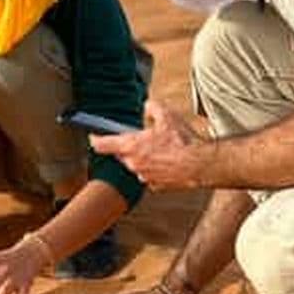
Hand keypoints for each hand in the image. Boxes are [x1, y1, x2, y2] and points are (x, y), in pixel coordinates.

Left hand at [89, 99, 210, 190]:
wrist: (199, 164)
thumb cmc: (182, 141)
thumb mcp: (167, 115)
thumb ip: (152, 107)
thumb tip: (148, 107)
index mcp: (131, 146)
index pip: (103, 144)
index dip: (96, 139)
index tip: (93, 136)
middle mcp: (133, 164)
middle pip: (122, 154)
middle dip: (129, 146)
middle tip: (144, 137)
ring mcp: (144, 176)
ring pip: (137, 164)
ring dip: (144, 157)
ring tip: (162, 148)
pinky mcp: (156, 186)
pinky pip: (150, 174)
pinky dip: (156, 167)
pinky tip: (169, 160)